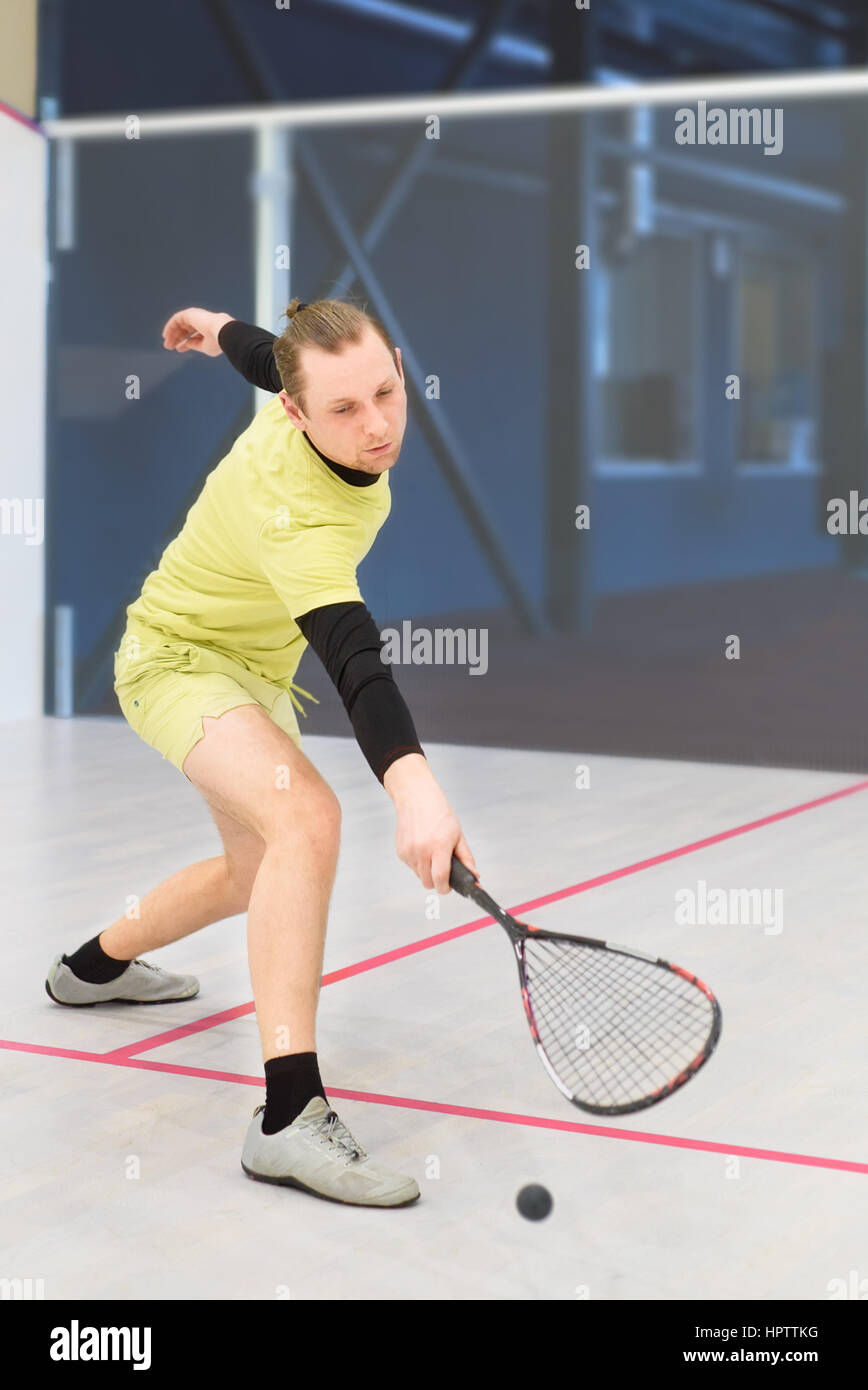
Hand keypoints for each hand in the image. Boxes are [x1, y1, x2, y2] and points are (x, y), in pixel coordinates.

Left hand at [162, 307, 233, 356]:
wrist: (222, 332)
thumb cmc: (217, 342)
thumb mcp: (204, 347)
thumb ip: (194, 344)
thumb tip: (183, 344)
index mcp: (207, 330)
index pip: (193, 335)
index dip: (185, 342)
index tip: (177, 349)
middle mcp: (201, 322)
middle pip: (185, 329)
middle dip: (176, 338)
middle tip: (168, 346)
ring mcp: (195, 316)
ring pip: (180, 324)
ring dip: (172, 333)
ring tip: (166, 343)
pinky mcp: (190, 313)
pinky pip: (176, 319)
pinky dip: (170, 326)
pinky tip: (166, 335)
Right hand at [384, 755, 477, 893]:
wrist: (417, 798)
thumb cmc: (439, 814)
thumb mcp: (458, 835)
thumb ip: (466, 859)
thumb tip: (474, 876)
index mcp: (438, 846)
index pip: (440, 879)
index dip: (445, 888)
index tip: (448, 887)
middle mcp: (421, 851)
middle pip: (428, 882)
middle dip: (437, 881)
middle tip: (443, 870)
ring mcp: (408, 852)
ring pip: (419, 876)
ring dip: (427, 872)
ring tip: (432, 853)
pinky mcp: (400, 851)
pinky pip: (411, 867)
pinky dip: (418, 863)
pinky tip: (422, 847)